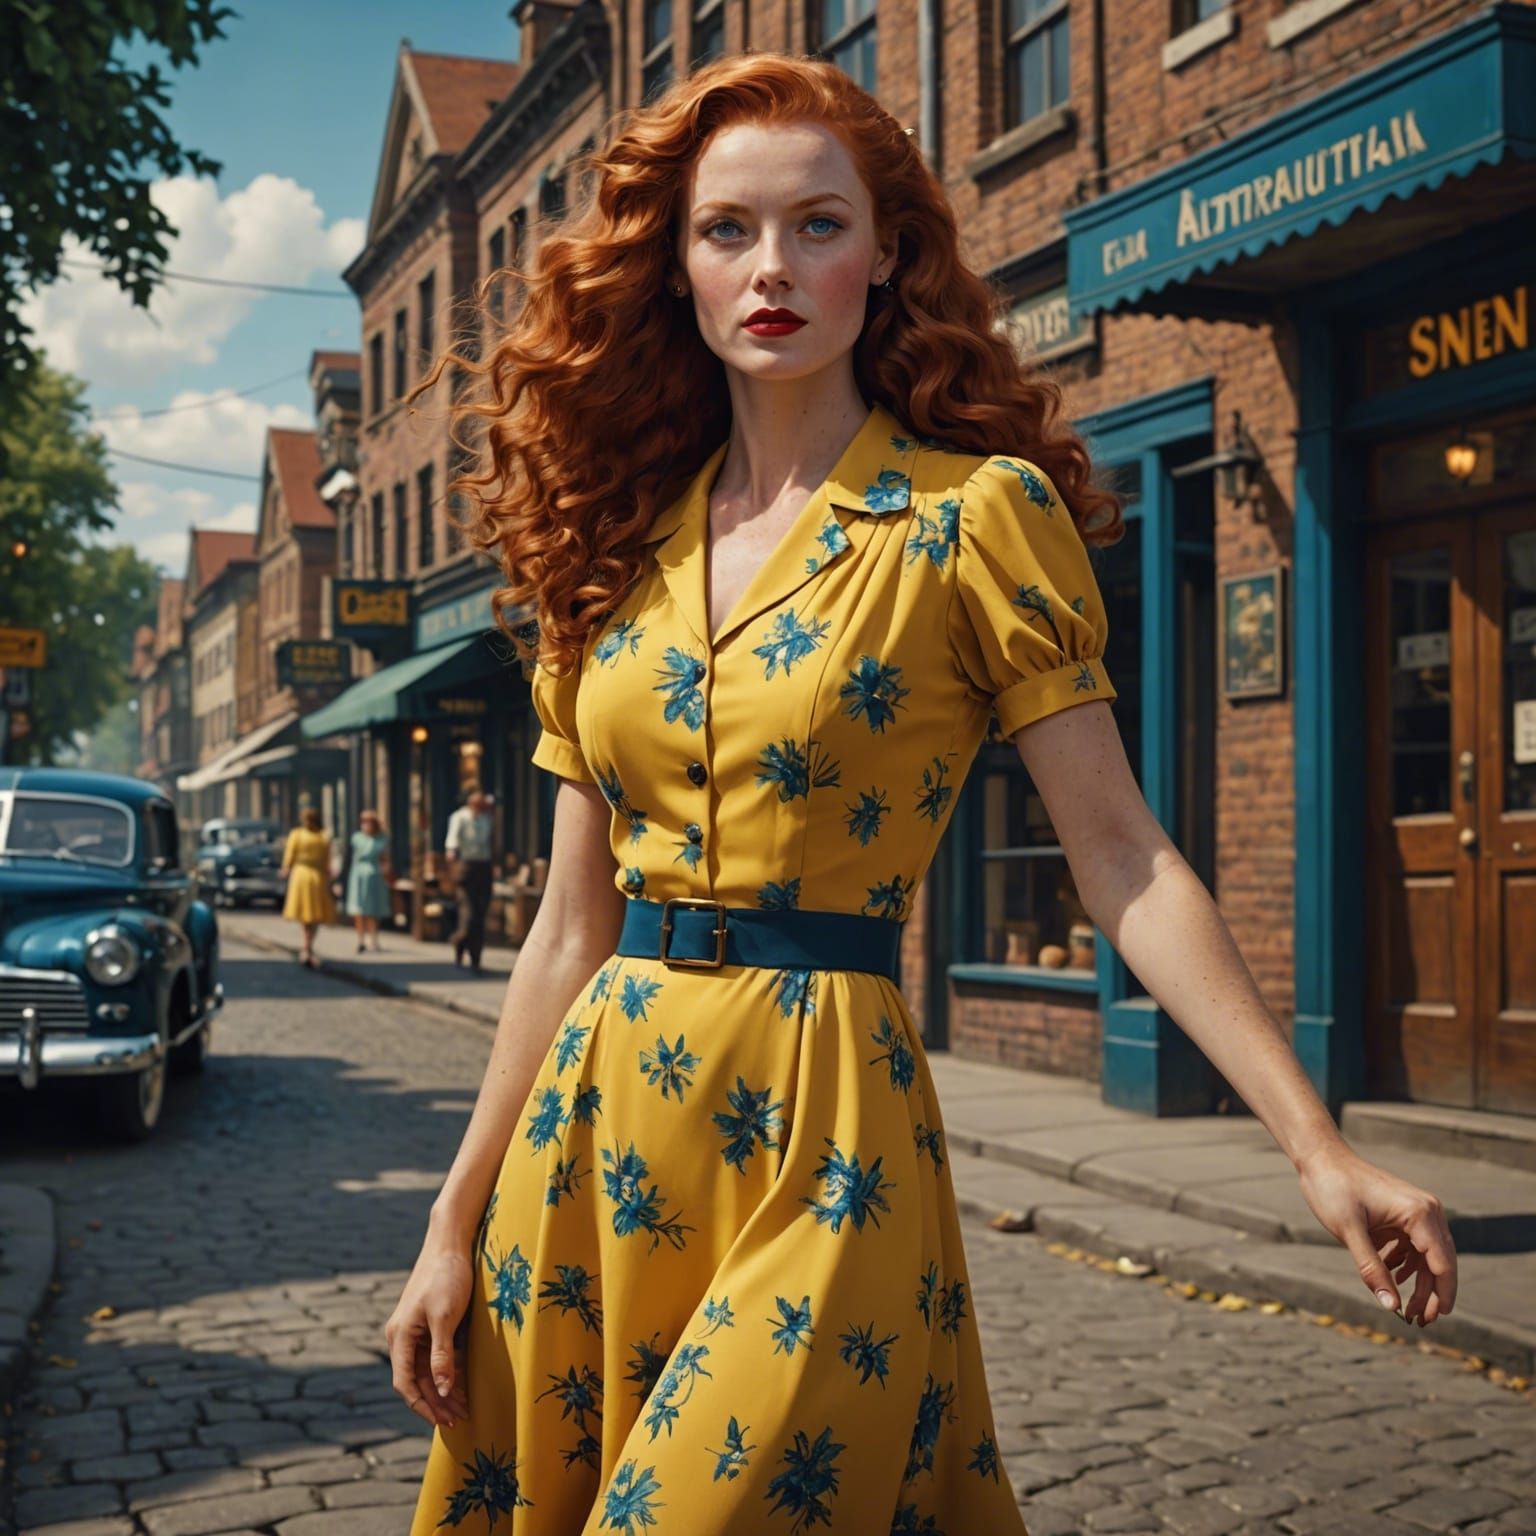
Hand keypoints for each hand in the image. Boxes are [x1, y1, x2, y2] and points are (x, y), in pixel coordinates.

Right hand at [383, 1235, 472, 1429]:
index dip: (423, 1405)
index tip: (442, 1421)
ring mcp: (416, 1330)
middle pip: (417, 1380)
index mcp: (400, 1337)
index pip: (406, 1383)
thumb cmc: (446, 1276)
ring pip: (427, 1370)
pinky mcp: (430, 1324)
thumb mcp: (445, 1316)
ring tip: (463, 1408)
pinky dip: (448, 1371)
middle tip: (459, 1419)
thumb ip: (441, 1355)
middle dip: (436, 1402)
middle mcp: (403, 1337)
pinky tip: (462, 1384)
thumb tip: (440, 1391)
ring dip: (443, 1390)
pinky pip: (436, 1356)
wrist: (450, 1242)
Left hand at [1296, 1143, 1456, 1326]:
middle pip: (1438, 1261)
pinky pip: (1412, 1246)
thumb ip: (1372, 1270)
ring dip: (1418, 1282)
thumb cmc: (1333, 1188)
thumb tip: (1391, 1307)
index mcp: (1420, 1213)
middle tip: (1420, 1322)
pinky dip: (1405, 1264)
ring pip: (1426, 1256)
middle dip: (1431, 1293)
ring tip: (1407, 1309)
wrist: (1320, 1157)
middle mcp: (1426, 1211)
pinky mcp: (1403, 1214)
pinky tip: (1392, 1277)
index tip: (1436, 1319)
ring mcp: (1416, 1211)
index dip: (1442, 1294)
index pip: (1442, 1262)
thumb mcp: (1349, 1232)